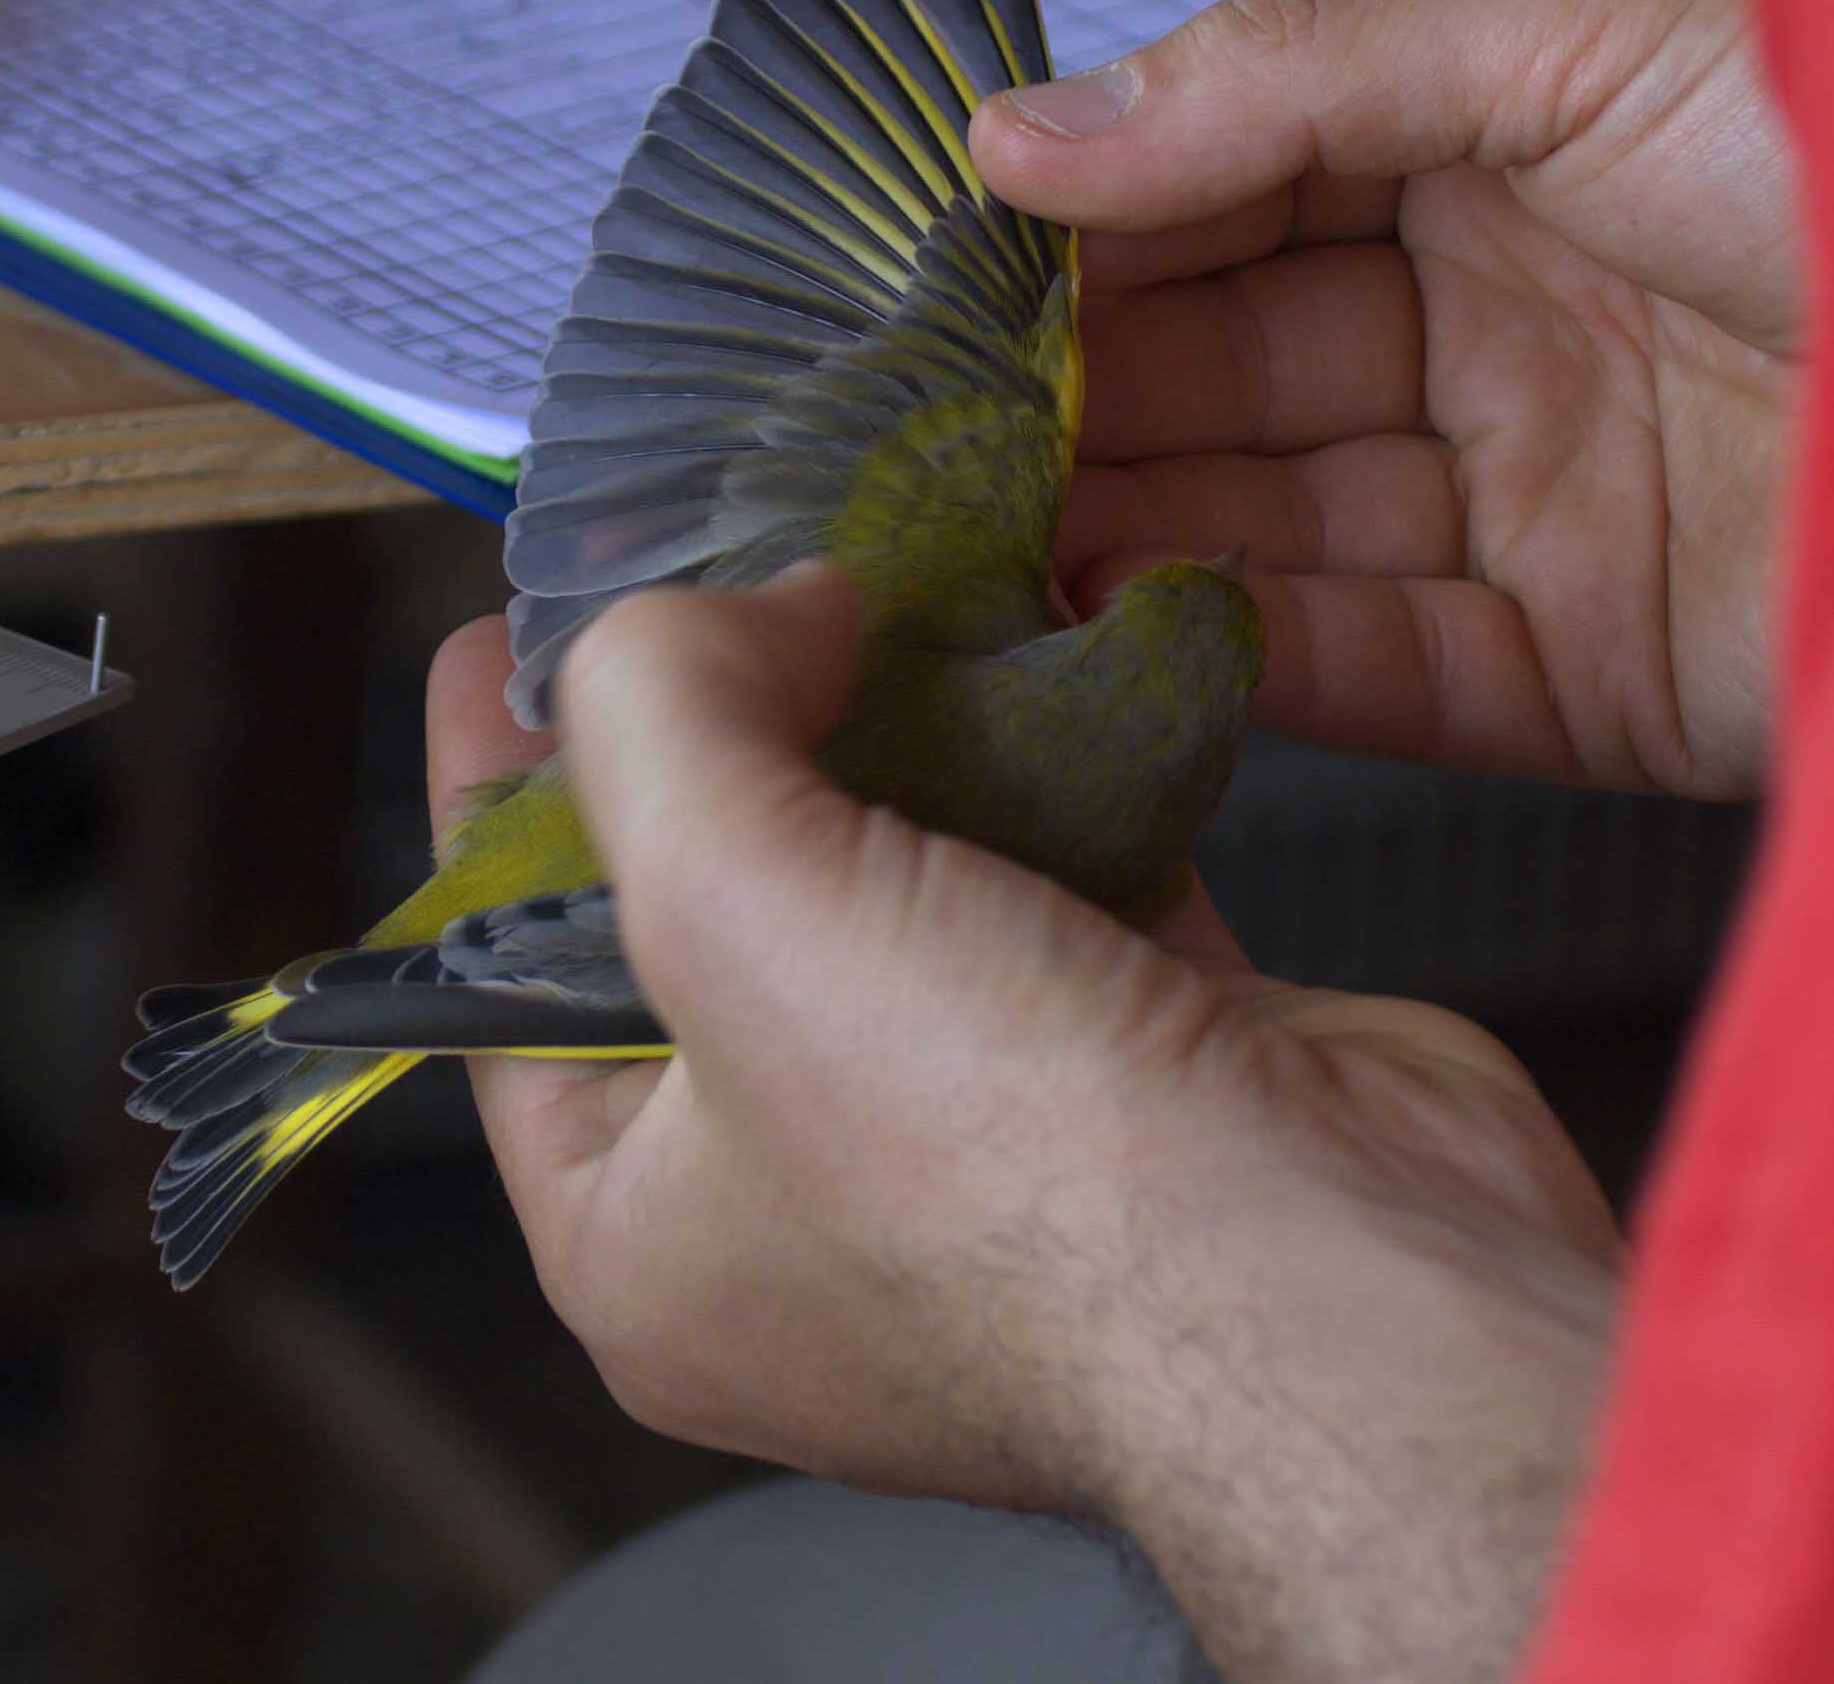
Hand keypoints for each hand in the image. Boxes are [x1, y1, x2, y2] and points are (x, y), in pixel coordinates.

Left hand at [430, 584, 1617, 1678]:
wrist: (1340, 1278)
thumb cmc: (1000, 1161)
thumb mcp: (727, 903)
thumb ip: (663, 711)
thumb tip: (750, 608)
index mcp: (643, 1233)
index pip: (502, 981)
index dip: (493, 795)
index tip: (500, 631)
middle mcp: (801, 1201)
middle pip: (712, 911)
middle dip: (720, 732)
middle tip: (718, 561)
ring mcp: (983, 1133)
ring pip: (898, 877)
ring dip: (897, 721)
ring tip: (877, 554)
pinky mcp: (1140, 1054)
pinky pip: (1064, 867)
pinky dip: (1056, 754)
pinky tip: (1046, 623)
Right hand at [974, 0, 1798, 799]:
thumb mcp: (1565, 23)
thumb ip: (1286, 72)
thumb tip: (1017, 128)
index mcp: (1490, 135)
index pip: (1228, 177)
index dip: (1080, 219)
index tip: (925, 268)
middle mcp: (1499, 316)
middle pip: (1232, 364)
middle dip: (1074, 395)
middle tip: (907, 435)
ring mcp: (1542, 499)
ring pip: (1278, 525)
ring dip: (1127, 534)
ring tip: (968, 547)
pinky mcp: (1595, 674)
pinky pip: (1386, 669)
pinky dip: (1248, 658)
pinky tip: (1120, 636)